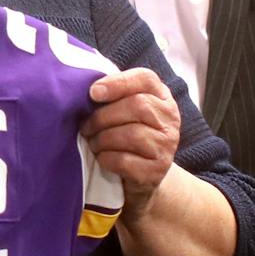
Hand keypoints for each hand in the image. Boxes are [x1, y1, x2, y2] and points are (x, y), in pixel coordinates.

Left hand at [80, 67, 180, 216]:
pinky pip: (125, 160)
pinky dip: (106, 158)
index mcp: (161, 96)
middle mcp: (170, 119)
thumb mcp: (122, 110)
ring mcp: (167, 146)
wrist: (140, 176)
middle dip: (102, 116)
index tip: (93, 93)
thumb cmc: (124, 135)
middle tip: (85, 127)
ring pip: (132, 134)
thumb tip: (84, 87)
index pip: (146, 79)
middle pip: (138, 106)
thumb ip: (111, 95)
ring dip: (102, 139)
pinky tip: (101, 157)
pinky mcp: (157, 171)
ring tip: (93, 142)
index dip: (118, 83)